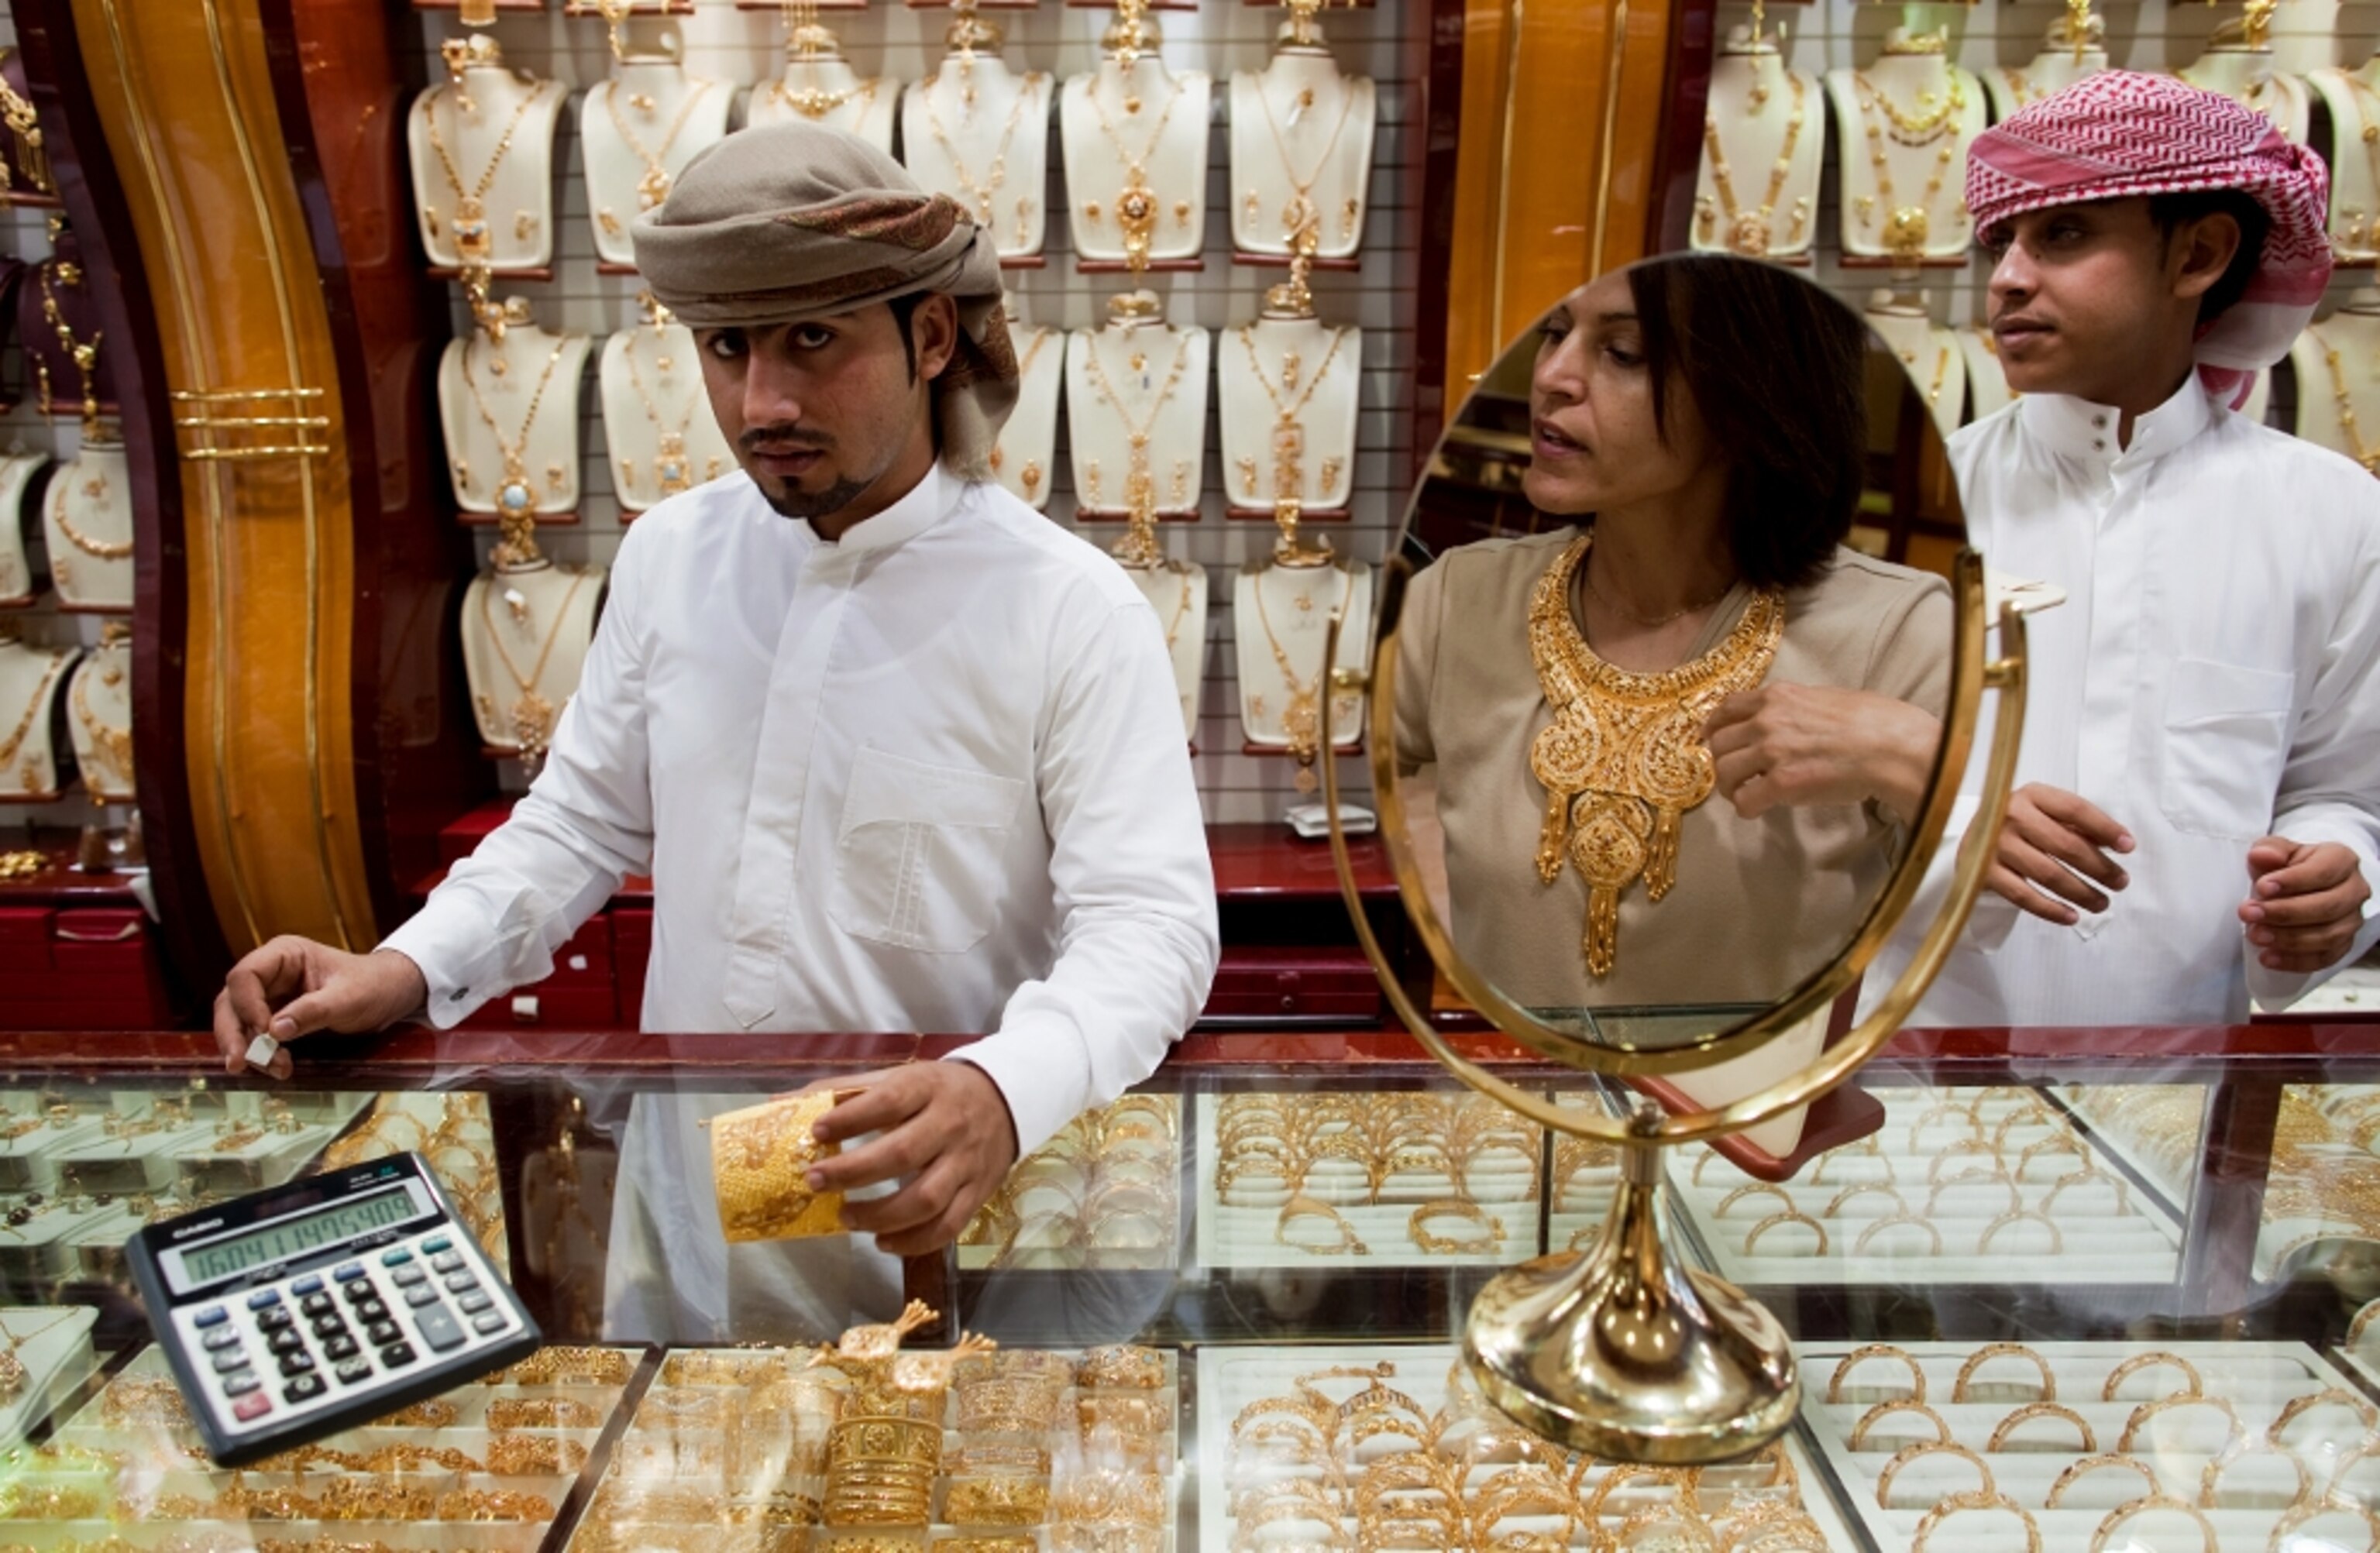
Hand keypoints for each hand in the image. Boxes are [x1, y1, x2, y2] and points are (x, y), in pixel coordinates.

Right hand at [212, 939, 427, 1078]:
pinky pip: (255, 1035)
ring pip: (238, 1022)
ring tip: (274, 1069)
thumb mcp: (349, 998)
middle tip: (241, 1063)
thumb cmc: (373, 985)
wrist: (391, 994)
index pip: (245, 976)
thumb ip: (313, 1011)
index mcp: (284, 954)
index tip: (265, 1032)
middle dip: (234, 1034)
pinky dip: (260, 1053)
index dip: (247, 1005)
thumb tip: (274, 1031)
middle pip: (232, 1001)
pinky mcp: (275, 1016)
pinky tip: (276, 1068)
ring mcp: (270, 995)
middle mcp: (270, 973)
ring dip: (248, 1048)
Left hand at [804, 1061, 1020, 1257]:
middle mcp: (950, 1124)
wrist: (1007, 1099)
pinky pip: (948, 1227)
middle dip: (854, 1172)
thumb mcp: (902, 1077)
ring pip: (926, 1199)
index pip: (888, 1101)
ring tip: (845, 1217)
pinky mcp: (978, 1193)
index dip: (851, 1118)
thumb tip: (784, 1104)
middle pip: (902, 1154)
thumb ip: (848, 1090)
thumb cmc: (939, 1090)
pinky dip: (914, 1242)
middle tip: (815, 1182)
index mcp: (928, 1088)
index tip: (817, 1132)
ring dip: (880, 1215)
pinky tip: (882, 1241)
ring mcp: (966, 1162)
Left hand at [1704, 683, 1941, 825]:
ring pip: (1723, 772)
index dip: (1714, 727)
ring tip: (1746, 795)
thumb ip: (1795, 707)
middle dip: (1722, 762)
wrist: (1894, 748)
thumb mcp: (1825, 698)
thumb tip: (1783, 721)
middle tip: (1735, 777)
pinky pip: (1744, 800)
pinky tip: (1759, 810)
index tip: (1711, 740)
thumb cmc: (1873, 722)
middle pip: (1718, 744)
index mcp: (1778, 696)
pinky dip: (1746, 808)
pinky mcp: (1782, 782)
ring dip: (1731, 787)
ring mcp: (1772, 750)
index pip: (1726, 707)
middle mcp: (1768, 720)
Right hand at [1985, 783, 2133, 925]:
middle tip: (2120, 882)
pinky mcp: (1984, 872)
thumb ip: (2080, 826)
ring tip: (2102, 903)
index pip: (2075, 809)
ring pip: (2048, 874)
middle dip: (2099, 867)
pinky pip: (2023, 896)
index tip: (2128, 847)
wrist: (1974, 836)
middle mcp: (2010, 816)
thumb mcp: (2048, 814)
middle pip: (2065, 845)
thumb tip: (2120, 844)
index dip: (2106, 828)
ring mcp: (1994, 844)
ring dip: (2081, 892)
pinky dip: (2050, 909)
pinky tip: (2071, 916)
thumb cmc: (2023, 824)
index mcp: (2032, 795)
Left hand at [2241, 838, 2373, 973]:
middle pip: (2327, 907)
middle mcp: (2354, 890)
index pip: (2323, 872)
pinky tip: (2269, 958)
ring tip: (2255, 935)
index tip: (2262, 888)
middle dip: (2284, 913)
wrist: (2303, 885)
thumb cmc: (2290, 866)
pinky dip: (2295, 961)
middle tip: (2249, 914)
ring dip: (2288, 939)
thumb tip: (2262, 855)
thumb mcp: (2278, 850)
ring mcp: (2352, 920)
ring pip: (2328, 936)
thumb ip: (2270, 850)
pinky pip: (2325, 958)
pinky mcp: (2343, 944)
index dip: (2292, 881)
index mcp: (2341, 860)